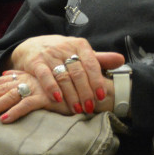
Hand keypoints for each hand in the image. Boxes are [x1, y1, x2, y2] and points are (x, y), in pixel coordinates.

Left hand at [0, 70, 66, 122]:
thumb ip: (23, 75)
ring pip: (12, 95)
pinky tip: (4, 120)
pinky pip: (28, 104)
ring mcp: (38, 86)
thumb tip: (6, 74)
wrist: (86, 87)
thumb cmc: (62, 86)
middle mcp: (30, 78)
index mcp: (27, 73)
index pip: (1, 80)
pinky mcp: (47, 97)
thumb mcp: (39, 78)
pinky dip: (15, 112)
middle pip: (2, 88)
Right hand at [7, 35, 124, 116]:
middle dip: (85, 92)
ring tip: (77, 109)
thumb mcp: (80, 52)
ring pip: (63, 76)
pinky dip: (51, 87)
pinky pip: (44, 75)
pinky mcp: (35, 62)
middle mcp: (65, 48)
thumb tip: (121, 60)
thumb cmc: (62, 52)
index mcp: (80, 45)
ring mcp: (50, 55)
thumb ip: (100, 59)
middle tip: (90, 107)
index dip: (97, 80)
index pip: (92, 63)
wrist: (32, 45)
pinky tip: (57, 99)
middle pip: (78, 72)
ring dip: (71, 94)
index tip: (101, 96)